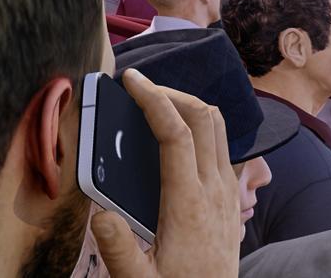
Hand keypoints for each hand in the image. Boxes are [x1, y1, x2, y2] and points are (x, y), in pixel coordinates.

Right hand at [90, 69, 240, 277]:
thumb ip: (117, 249)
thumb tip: (99, 214)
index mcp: (187, 202)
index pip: (175, 134)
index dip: (153, 99)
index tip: (132, 81)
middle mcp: (213, 188)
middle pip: (203, 117)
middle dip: (171, 92)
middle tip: (140, 88)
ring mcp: (227, 189)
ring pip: (219, 126)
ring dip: (190, 106)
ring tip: (157, 104)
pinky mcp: (231, 196)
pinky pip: (224, 145)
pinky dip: (202, 126)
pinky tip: (179, 136)